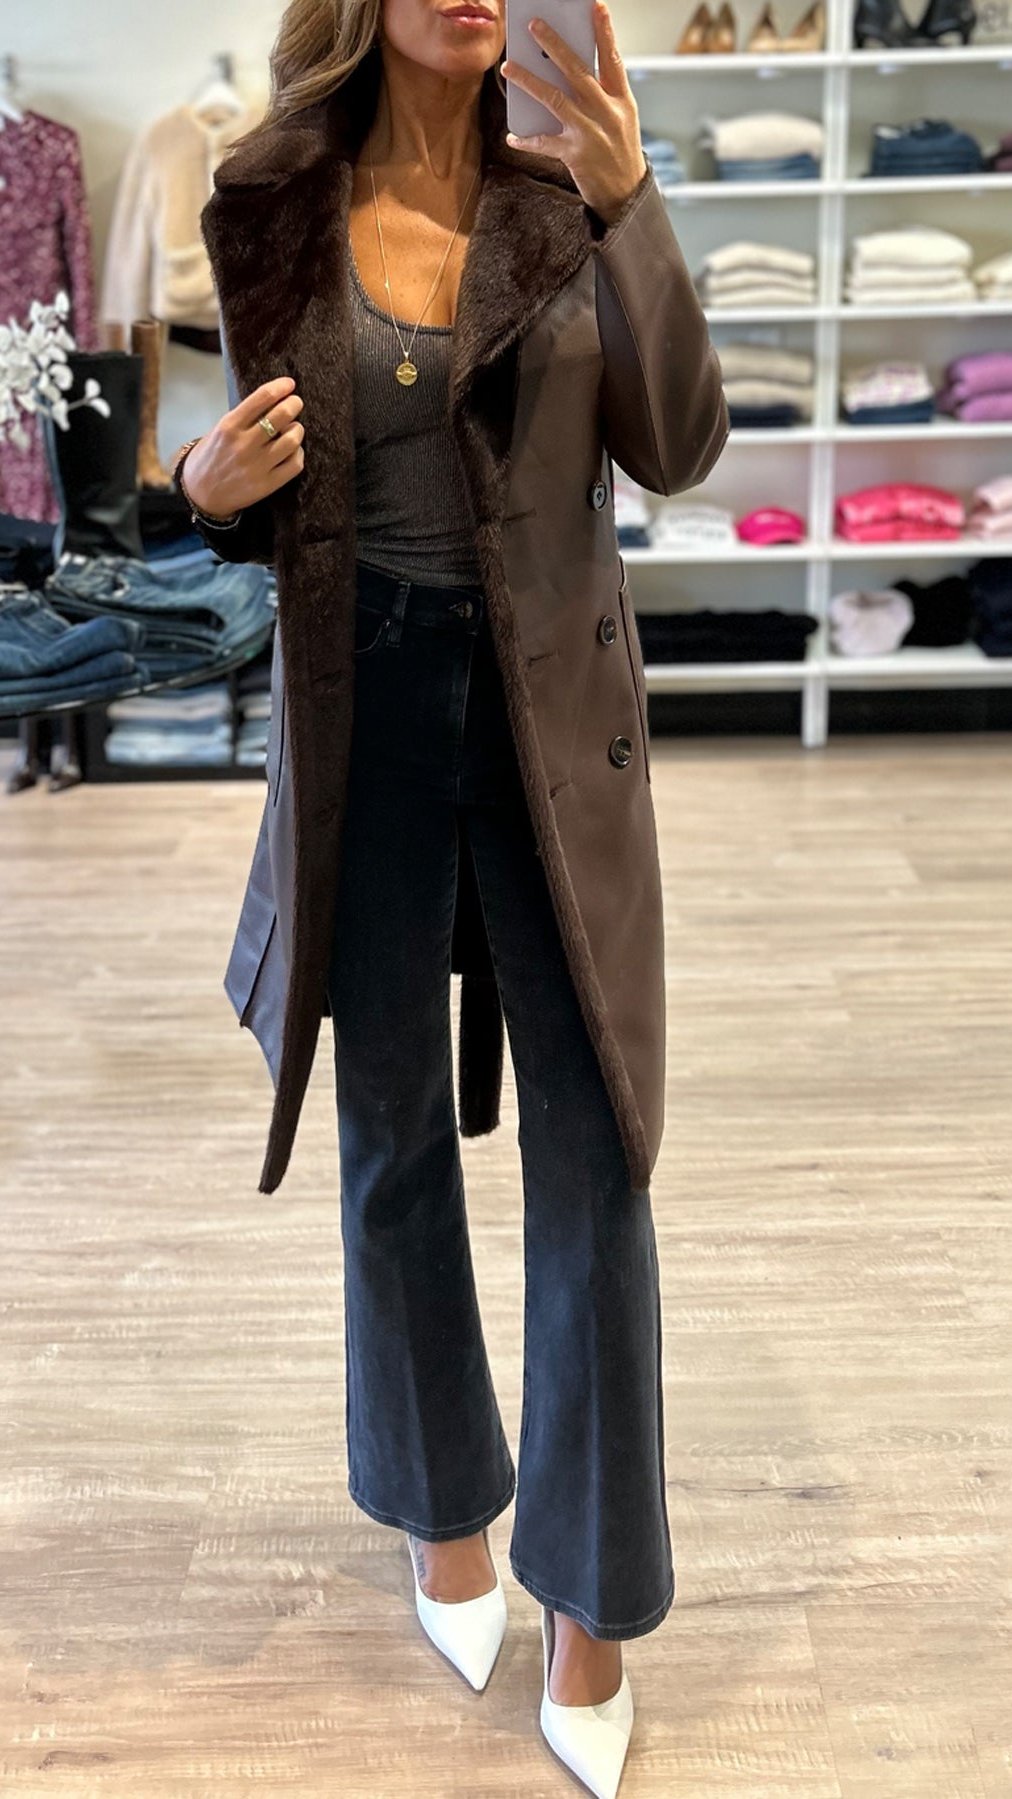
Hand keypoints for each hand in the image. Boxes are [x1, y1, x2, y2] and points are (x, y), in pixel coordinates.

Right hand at [183, 376, 304, 517]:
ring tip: (293, 428)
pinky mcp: (266, 484)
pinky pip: (295, 464)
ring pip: (292, 440)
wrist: (200, 493)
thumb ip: (245, 417)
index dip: (280, 387)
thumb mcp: (220, 430)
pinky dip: (298, 453)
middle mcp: (244, 444)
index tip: (289, 384)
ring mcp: (257, 466)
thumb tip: (275, 402)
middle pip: (281, 416)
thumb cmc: (212, 456)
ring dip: (297, 430)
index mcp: (229, 426)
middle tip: (295, 403)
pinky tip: (292, 450)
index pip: (262, 398)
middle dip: (293, 404)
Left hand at [499, 0, 647, 224]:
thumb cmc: (621, 154)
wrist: (627, 195)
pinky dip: (527, 139)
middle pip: (577, 71)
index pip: (612, 58)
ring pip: (555, 98)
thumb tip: (569, 71)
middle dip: (554, 45)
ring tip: (508, 67)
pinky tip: (513, 136)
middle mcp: (607, 112)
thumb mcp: (621, 119)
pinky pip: (545, 142)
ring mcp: (591, 132)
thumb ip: (602, 95)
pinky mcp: (576, 155)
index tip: (594, 5)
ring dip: (528, 81)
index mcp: (621, 100)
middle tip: (533, 26)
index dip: (604, 31)